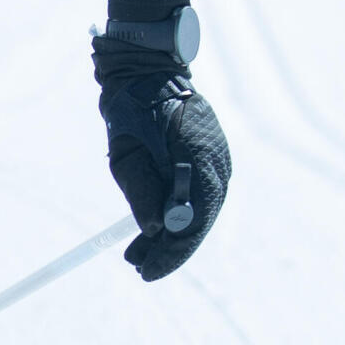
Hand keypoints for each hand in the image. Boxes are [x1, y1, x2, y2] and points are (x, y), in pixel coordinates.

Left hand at [92, 34, 231, 281]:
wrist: (147, 72)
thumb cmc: (132, 110)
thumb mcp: (127, 155)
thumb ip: (142, 192)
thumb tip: (154, 231)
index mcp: (200, 160)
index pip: (193, 221)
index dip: (172, 251)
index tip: (147, 271)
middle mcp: (217, 164)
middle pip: (199, 221)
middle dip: (171, 248)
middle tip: (140, 268)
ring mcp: (217, 161)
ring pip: (199, 212)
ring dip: (172, 236)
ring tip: (139, 256)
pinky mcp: (210, 159)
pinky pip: (196, 196)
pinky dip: (176, 215)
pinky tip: (153, 231)